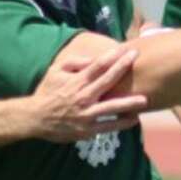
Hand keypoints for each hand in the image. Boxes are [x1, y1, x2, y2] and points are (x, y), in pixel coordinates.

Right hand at [33, 48, 148, 141]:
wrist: (35, 118)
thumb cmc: (48, 92)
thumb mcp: (55, 72)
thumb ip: (74, 62)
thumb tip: (93, 59)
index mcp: (76, 82)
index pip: (98, 66)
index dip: (113, 57)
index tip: (127, 50)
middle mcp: (83, 97)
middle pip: (107, 81)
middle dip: (123, 68)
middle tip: (137, 60)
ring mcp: (86, 114)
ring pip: (111, 107)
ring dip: (129, 103)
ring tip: (145, 100)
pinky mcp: (87, 129)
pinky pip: (107, 126)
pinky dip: (121, 123)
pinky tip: (134, 119)